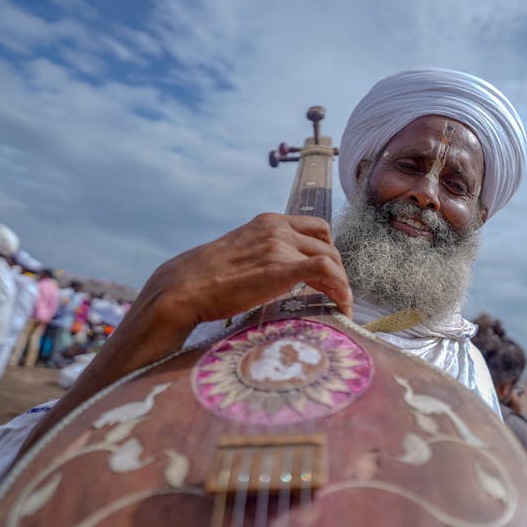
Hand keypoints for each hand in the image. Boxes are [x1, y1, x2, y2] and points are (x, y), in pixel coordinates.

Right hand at [138, 212, 352, 339]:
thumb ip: (262, 254)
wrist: (184, 287)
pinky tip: (341, 305)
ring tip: (342, 305)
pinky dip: (340, 288)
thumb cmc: (206, 278)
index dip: (329, 250)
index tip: (330, 273)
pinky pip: (326, 271)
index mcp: (268, 221)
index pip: (317, 228)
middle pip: (328, 245)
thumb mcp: (240, 253)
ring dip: (342, 283)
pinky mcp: (280, 268)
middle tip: (337, 294)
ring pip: (331, 259)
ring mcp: (280, 247)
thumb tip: (275, 274)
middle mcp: (277, 229)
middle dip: (338, 271)